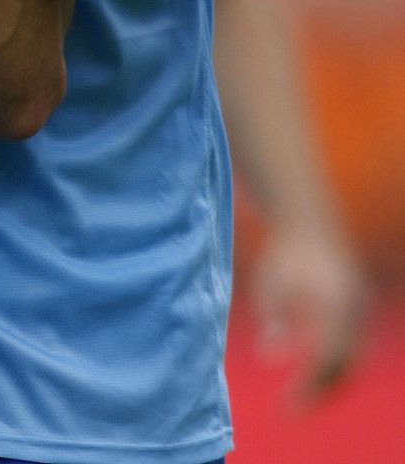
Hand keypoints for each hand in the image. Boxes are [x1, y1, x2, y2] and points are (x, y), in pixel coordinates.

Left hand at [250, 223, 367, 399]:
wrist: (309, 222)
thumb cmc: (283, 254)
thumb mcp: (269, 283)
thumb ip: (272, 318)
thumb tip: (270, 358)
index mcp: (334, 308)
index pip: (324, 363)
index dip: (307, 391)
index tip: (283, 409)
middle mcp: (355, 314)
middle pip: (344, 369)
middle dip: (319, 393)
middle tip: (289, 409)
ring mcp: (362, 313)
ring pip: (353, 362)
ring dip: (329, 383)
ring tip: (298, 396)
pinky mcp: (360, 312)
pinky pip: (353, 348)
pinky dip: (335, 365)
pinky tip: (309, 371)